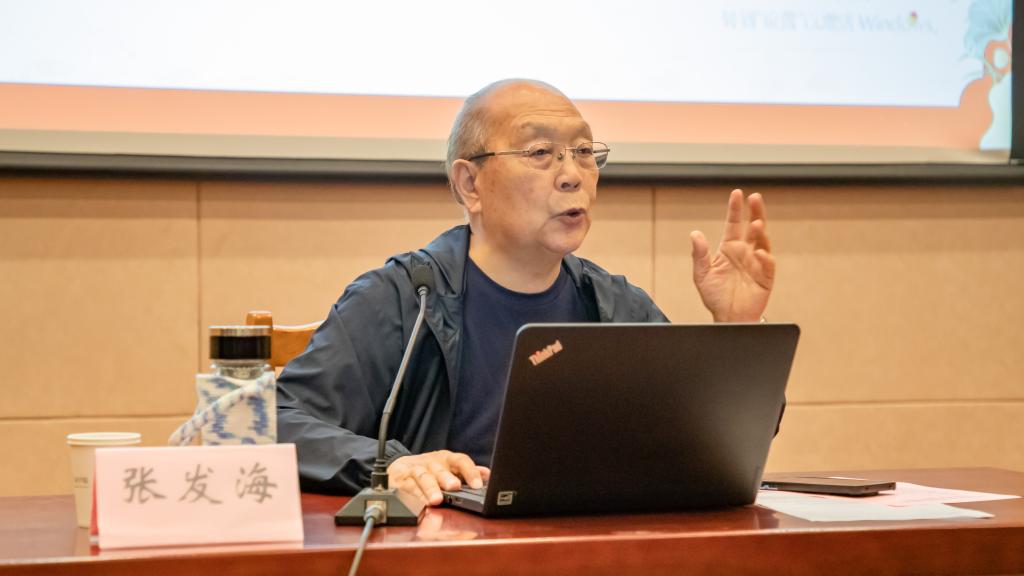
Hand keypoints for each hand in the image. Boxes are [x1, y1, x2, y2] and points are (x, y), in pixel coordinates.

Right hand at [388, 450, 489, 505]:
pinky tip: (421, 504)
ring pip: (423, 477)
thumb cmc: (429, 470)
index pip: (460, 461)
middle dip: (447, 478)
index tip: (477, 485)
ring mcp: (415, 470)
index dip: (469, 472)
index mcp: (446, 459)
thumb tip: (487, 475)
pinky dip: (415, 497)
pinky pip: (409, 488)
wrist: (398, 468)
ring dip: (430, 488)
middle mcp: (431, 462)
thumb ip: (467, 472)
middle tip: (454, 487)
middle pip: (440, 469)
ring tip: (436, 500)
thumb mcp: (449, 468)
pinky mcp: (401, 480)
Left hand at [690, 189, 774, 322]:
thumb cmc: (715, 296)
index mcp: (729, 249)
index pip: (734, 224)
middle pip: (752, 228)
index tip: (737, 194)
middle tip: (755, 198)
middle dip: (755, 212)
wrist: (727, 318)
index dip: (735, 210)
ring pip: (762, 243)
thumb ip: (699, 254)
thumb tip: (695, 234)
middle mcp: (745, 253)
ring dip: (760, 233)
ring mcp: (757, 264)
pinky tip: (760, 252)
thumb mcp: (702, 274)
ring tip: (757, 223)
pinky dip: (765, 259)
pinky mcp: (766, 278)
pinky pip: (768, 266)